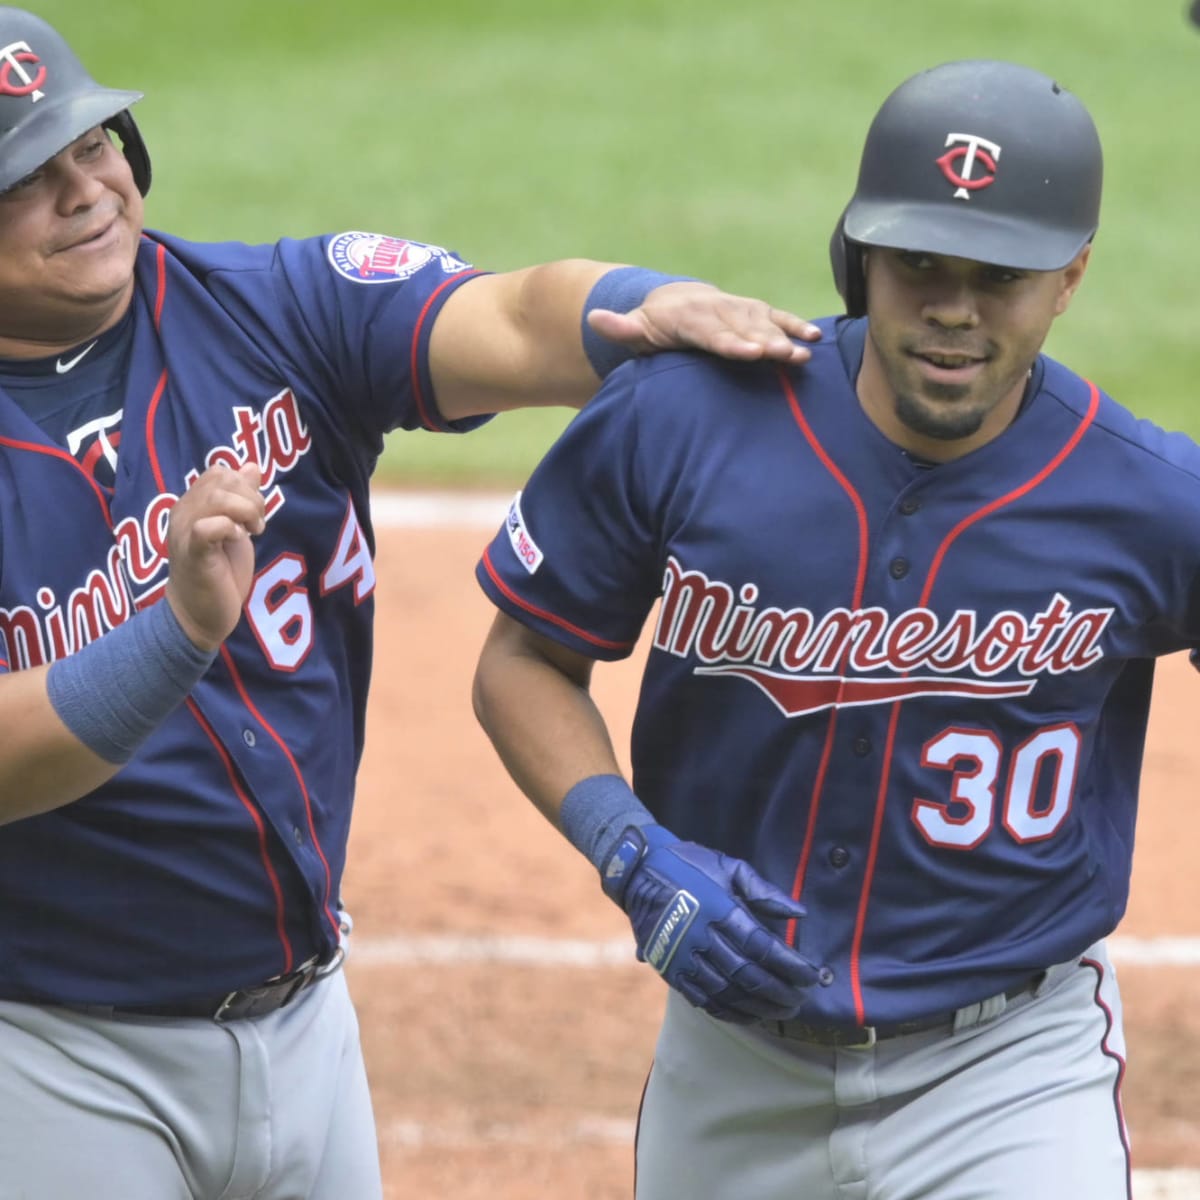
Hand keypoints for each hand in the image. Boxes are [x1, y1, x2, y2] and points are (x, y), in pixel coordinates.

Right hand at [165, 463, 265, 650]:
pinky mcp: (193, 555)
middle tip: (257, 524)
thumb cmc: (219, 572)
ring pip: (215, 497)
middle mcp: (183, 513)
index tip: (255, 513)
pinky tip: (237, 539)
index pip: (219, 472)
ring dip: (244, 511)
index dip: (244, 486)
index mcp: (192, 505)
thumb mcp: (237, 528)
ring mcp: (184, 533)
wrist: (200, 614)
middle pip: (220, 479)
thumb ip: (242, 498)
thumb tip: (251, 466)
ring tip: (251, 532)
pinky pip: (205, 528)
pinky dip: (228, 528)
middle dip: (251, 497)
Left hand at [586, 281, 820, 365]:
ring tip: (804, 354)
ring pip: (765, 323)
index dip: (731, 342)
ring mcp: (739, 309)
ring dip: (786, 337)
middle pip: (744, 327)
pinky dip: (795, 326)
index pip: (712, 333)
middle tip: (785, 356)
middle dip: (766, 342)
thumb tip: (593, 318)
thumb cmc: (654, 326)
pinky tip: (815, 339)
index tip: (749, 352)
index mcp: (690, 317)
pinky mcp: (754, 312)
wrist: (675, 302)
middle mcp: (718, 308)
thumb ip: (618, 327)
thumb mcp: (634, 328)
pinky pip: (778, 318)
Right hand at [602, 824, 819, 1022]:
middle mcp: (702, 937)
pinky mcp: (670, 970)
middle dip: (780, 991)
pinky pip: (704, 1000)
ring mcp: (684, 957)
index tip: (813, 976)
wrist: (637, 871)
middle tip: (802, 999)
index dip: (791, 966)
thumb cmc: (690, 865)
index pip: (763, 947)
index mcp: (720, 910)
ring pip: (728, 993)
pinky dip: (731, 1012)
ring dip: (760, 1007)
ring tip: (783, 1011)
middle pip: (749, 975)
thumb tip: (800, 914)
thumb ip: (764, 891)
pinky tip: (751, 1016)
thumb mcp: (729, 867)